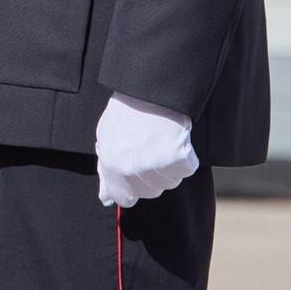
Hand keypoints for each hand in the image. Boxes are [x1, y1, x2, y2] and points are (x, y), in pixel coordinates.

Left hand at [95, 92, 197, 206]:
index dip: (130, 186)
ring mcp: (157, 166)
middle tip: (147, 147)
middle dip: (148, 175)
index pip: (124, 199)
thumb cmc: (127, 112)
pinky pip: (185, 170)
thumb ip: (107, 172)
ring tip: (159, 140)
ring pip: (168, 183)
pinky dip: (184, 157)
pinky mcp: (180, 160)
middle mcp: (133, 170)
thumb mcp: (107, 139)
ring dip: (167, 168)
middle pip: (148, 192)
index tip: (134, 172)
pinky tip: (173, 139)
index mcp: (112, 166)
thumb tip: (105, 199)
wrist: (151, 90)